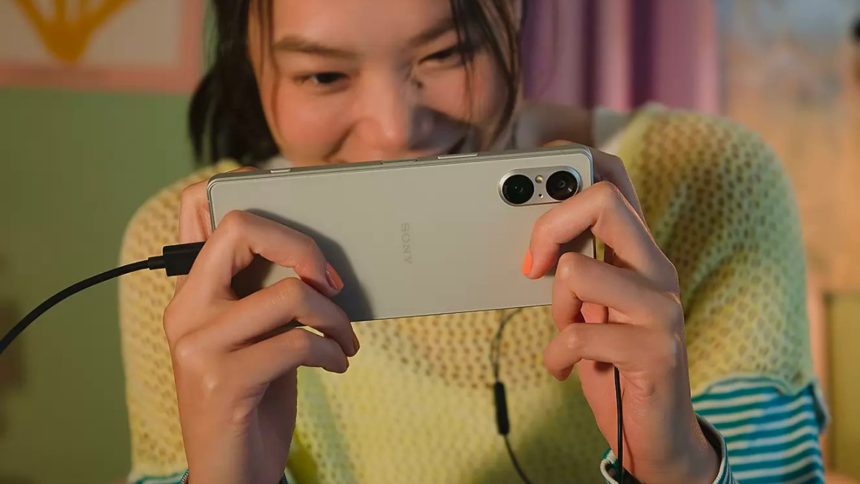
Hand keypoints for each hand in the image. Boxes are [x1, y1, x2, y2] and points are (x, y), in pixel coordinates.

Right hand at [163, 168, 357, 483]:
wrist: (231, 472)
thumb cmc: (253, 398)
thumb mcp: (255, 337)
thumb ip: (264, 293)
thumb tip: (317, 253)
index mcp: (191, 292)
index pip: (199, 208)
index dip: (252, 197)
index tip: (299, 236)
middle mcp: (186, 311)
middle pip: (242, 228)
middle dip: (303, 246)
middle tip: (332, 281)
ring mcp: (200, 346)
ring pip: (288, 293)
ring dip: (334, 317)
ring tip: (344, 339)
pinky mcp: (224, 382)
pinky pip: (298, 344)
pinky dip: (331, 351)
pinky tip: (337, 363)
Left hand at [527, 142, 718, 482]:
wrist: (655, 431)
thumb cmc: (614, 361)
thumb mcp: (591, 305)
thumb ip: (575, 267)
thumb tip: (531, 238)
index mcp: (639, 252)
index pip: (616, 177)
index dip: (570, 165)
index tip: (529, 193)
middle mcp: (658, 270)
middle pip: (604, 200)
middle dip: (549, 226)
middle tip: (533, 266)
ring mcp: (662, 309)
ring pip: (578, 270)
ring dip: (557, 308)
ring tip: (568, 332)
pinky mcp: (655, 352)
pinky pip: (578, 336)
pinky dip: (557, 356)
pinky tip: (563, 368)